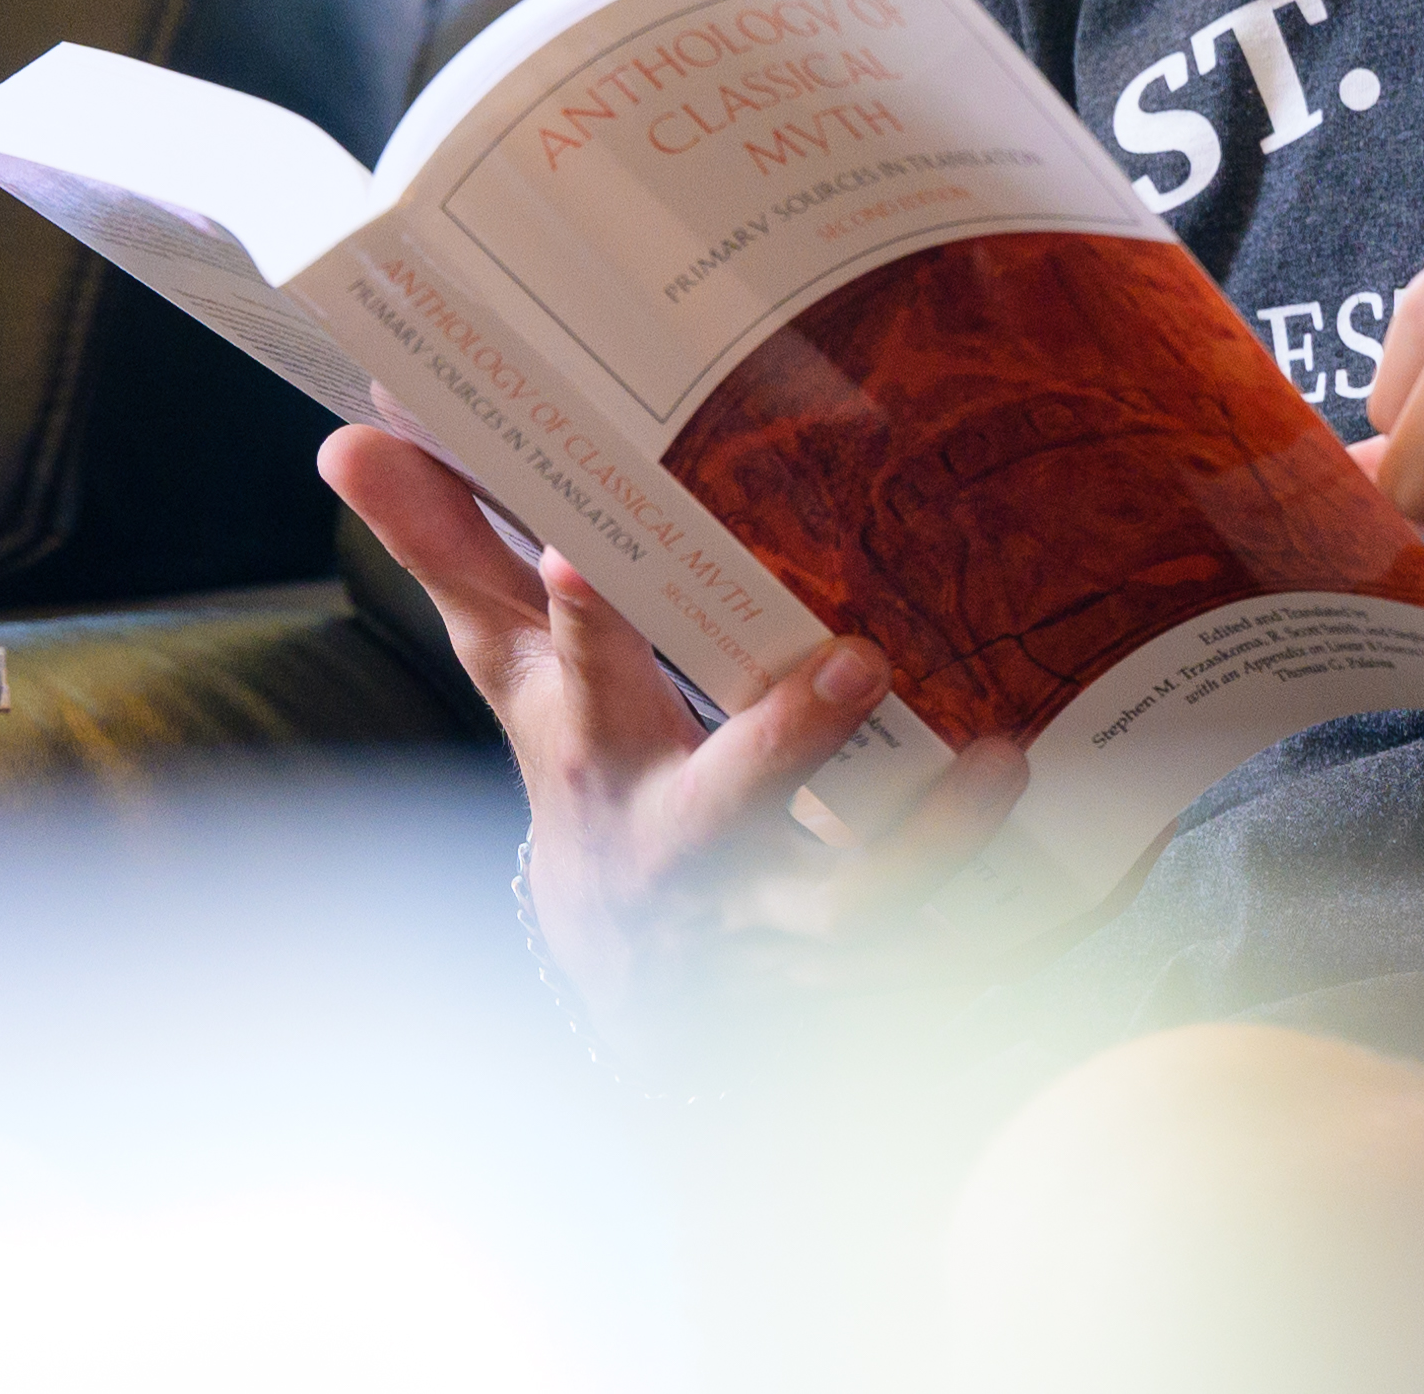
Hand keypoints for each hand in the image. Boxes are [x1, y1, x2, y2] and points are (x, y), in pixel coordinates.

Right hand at [319, 425, 1026, 1042]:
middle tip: (855, 659)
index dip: (574, 623)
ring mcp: (765, 924)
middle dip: (780, 742)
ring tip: (999, 759)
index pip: (574, 681)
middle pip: (721, 806)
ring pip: (847, 907)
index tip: (581, 558)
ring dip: (925, 845)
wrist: (638, 988)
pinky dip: (995, 929)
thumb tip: (350, 435)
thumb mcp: (513, 676)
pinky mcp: (846, 978)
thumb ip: (450, 551)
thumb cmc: (587, 771)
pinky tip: (1073, 877)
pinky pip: (933, 963)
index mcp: (599, 754)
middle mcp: (681, 845)